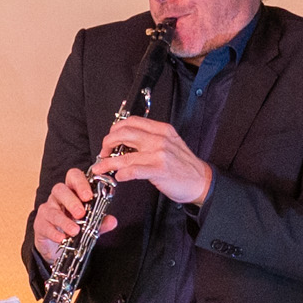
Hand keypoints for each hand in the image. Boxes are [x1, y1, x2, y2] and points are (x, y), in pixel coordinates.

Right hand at [33, 167, 103, 264]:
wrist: (57, 247)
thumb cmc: (74, 228)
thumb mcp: (90, 226)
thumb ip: (100, 222)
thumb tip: (112, 221)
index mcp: (73, 192)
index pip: (73, 177)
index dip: (81, 183)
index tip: (89, 196)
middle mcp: (58, 198)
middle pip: (60, 189)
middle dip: (71, 201)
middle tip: (81, 213)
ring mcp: (48, 209)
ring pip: (52, 208)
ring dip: (64, 220)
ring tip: (75, 231)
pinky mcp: (40, 224)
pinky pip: (45, 225)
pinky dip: (54, 233)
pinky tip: (62, 238)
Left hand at [96, 116, 213, 207]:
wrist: (201, 181)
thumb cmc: (184, 165)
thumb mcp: (170, 144)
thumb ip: (150, 139)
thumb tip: (126, 142)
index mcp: (162, 130)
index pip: (132, 121)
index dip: (115, 129)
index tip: (109, 139)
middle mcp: (160, 139)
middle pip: (124, 134)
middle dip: (107, 143)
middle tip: (103, 153)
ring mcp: (160, 154)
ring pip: (125, 155)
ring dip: (108, 162)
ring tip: (100, 168)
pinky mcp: (159, 170)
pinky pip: (134, 170)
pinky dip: (122, 174)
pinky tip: (118, 177)